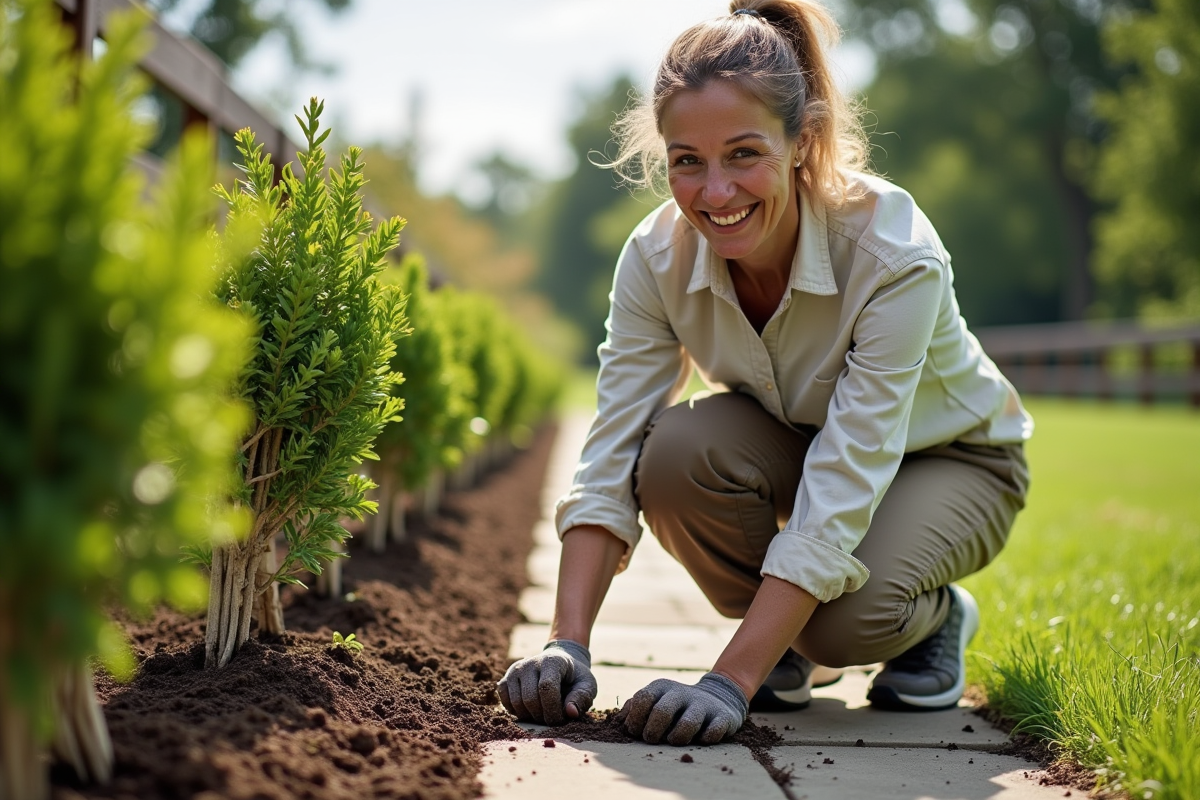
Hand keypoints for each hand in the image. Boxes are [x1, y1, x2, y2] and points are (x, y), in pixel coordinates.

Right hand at [497, 639, 596, 724]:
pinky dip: (517, 712)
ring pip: (517, 703)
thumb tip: (571, 713)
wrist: (559, 664)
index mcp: (551, 660)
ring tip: (543, 713)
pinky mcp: (505, 680)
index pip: (546, 688)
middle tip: (553, 718)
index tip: (562, 718)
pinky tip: (530, 710)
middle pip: (530, 698)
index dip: (553, 709)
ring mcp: (515, 671)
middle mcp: (529, 663)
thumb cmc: (574, 678)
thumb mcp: (587, 685)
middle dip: (543, 716)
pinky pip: (505, 702)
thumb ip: (582, 698)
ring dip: (531, 717)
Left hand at [618, 672, 748, 745]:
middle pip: (662, 711)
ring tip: (674, 741)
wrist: (719, 698)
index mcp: (662, 687)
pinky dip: (705, 739)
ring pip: (688, 724)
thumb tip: (618, 721)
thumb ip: (635, 707)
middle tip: (651, 739)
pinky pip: (713, 732)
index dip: (635, 719)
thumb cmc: (676, 706)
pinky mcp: (722, 717)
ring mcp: (703, 705)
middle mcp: (681, 693)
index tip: (636, 731)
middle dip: (653, 731)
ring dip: (677, 738)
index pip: (643, 699)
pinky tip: (701, 739)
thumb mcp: (656, 699)